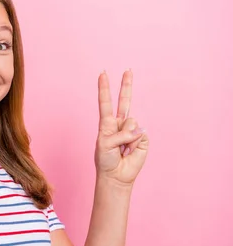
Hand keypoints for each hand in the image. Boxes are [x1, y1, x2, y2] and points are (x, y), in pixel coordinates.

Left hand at [95, 70, 148, 185]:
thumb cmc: (106, 160)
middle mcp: (120, 124)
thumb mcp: (105, 144)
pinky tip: (129, 151)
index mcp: (107, 123)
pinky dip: (133, 143)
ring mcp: (132, 130)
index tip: (103, 73)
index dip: (105, 88)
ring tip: (121, 149)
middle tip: (128, 70)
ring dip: (125, 137)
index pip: (106, 102)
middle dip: (126, 85)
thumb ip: (120, 133)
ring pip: (131, 122)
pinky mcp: (142, 138)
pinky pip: (139, 134)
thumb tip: (138, 128)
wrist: (116, 175)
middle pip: (124, 101)